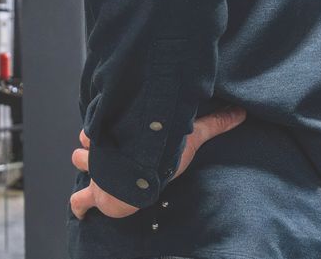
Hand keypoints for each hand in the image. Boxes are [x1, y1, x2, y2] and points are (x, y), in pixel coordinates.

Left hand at [68, 108, 247, 220]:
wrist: (140, 175)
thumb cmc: (162, 154)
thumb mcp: (192, 135)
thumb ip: (214, 123)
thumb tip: (240, 112)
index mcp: (123, 134)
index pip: (106, 125)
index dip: (104, 127)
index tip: (108, 127)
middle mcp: (107, 152)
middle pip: (88, 144)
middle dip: (91, 147)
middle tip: (103, 149)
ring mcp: (97, 173)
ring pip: (80, 163)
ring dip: (84, 164)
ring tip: (92, 166)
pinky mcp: (95, 195)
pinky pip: (80, 202)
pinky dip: (80, 205)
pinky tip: (82, 207)